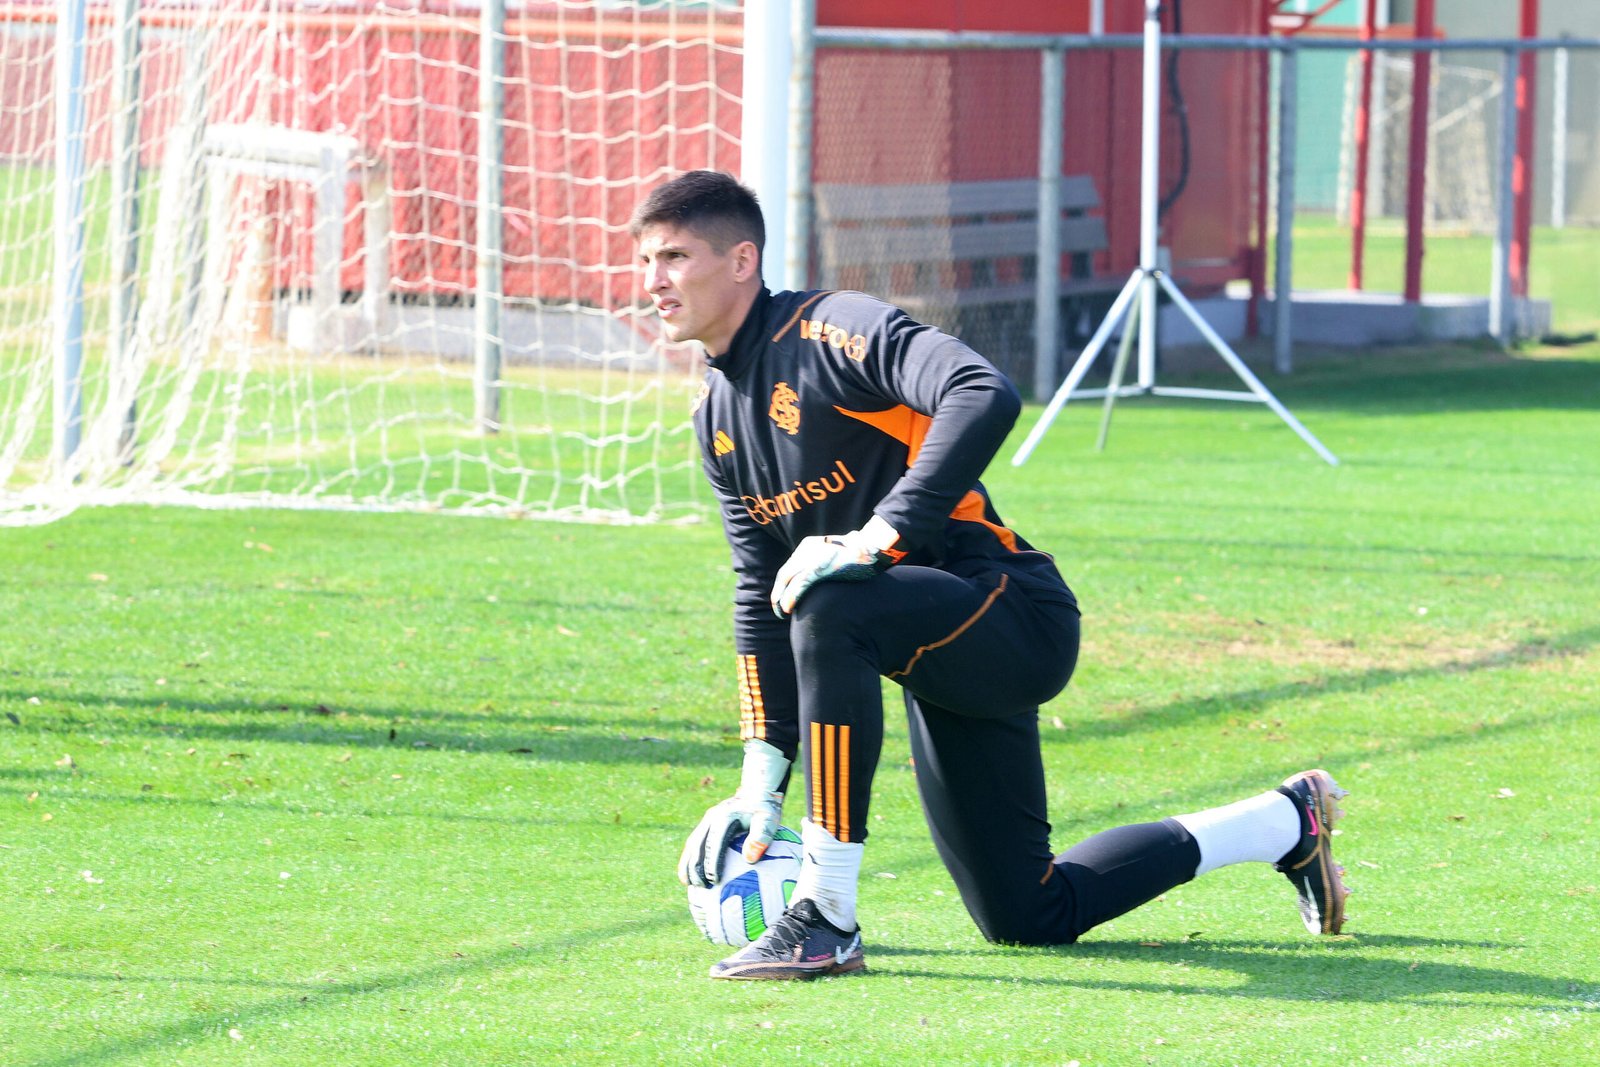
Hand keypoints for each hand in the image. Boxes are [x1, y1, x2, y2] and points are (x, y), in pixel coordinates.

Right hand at [677, 738, 789, 886]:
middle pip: (697, 844)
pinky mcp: (706, 824)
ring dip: (687, 863)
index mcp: (724, 817)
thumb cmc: (765, 809)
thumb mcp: (769, 819)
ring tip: (688, 884)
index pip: (715, 842)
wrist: (757, 791)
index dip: (712, 862)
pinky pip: (695, 843)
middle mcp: (711, 817)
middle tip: (698, 886)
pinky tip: (693, 875)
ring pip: (692, 844)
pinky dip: (691, 858)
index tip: (714, 881)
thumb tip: (750, 859)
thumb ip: (762, 836)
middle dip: (694, 866)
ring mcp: (707, 820)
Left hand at [770, 515, 901, 618]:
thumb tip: (816, 577)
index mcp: (809, 544)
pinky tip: (787, 608)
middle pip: (785, 573)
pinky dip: (790, 597)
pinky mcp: (820, 567)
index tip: (782, 597)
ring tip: (781, 612)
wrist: (873, 547)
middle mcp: (807, 548)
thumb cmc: (858, 552)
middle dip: (778, 592)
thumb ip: (822, 562)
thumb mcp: (833, 554)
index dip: (783, 584)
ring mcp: (813, 557)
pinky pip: (799, 584)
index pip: (790, 566)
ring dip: (781, 598)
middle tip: (777, 608)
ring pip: (788, 579)